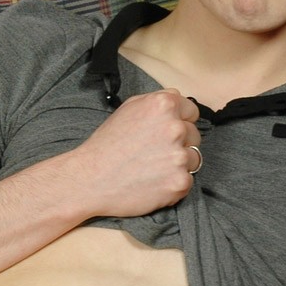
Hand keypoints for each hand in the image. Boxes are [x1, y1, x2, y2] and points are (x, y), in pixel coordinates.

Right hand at [72, 88, 201, 217]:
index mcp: (164, 105)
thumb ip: (158, 101)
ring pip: (194, 159)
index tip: (166, 133)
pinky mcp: (180, 182)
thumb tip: (178, 102)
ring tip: (152, 168)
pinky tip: (153, 182)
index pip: (191, 111)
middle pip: (194, 135)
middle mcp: (175, 128)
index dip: (180, 122)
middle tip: (153, 153)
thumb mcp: (129, 108)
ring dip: (178, 164)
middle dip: (180, 143)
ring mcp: (179, 156)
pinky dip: (173, 184)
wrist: (90, 179)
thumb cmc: (106, 144)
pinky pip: (187, 181)